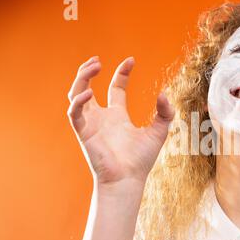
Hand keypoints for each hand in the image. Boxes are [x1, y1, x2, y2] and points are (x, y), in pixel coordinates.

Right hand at [67, 56, 173, 185]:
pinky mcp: (83, 132)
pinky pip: (74, 113)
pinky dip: (78, 102)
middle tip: (98, 60)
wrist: (128, 179)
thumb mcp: (159, 132)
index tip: (130, 60)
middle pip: (88, 87)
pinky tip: (90, 93)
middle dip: (90, 71)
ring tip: (93, 66)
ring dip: (81, 78)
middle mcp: (102, 117)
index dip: (121, 73)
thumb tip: (163, 94)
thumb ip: (165, 113)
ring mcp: (91, 123)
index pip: (116, 88)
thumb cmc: (141, 160)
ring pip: (76, 94)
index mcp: (118, 116)